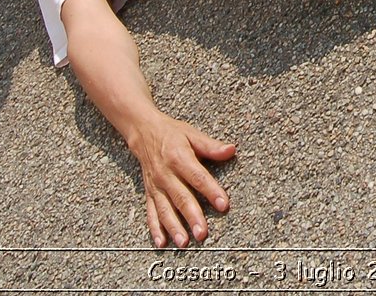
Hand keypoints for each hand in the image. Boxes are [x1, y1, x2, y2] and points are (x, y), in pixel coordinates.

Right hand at [127, 112, 237, 247]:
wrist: (144, 133)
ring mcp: (156, 186)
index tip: (223, 204)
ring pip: (165, 209)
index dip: (211, 191)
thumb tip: (231, 150)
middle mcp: (166, 175)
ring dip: (174, 227)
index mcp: (179, 158)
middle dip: (192, 216)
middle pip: (181, 198)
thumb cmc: (172, 135)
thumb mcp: (192, 135)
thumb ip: (211, 146)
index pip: (198, 177)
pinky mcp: (149, 194)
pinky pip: (151, 213)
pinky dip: (155, 229)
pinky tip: (162, 242)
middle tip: (202, 233)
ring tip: (184, 242)